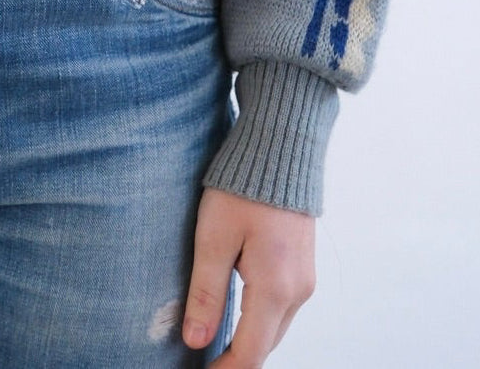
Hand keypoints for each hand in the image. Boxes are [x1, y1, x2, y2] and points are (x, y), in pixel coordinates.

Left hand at [182, 185, 315, 366]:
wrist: (280, 151)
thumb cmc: (242, 189)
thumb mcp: (213, 238)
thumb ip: (205, 293)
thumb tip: (195, 340)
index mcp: (274, 288)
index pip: (250, 353)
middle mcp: (298, 291)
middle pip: (265, 345)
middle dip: (236, 359)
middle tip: (203, 360)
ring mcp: (305, 279)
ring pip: (275, 328)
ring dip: (248, 340)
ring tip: (213, 342)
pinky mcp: (303, 267)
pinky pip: (281, 308)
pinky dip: (260, 320)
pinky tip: (236, 313)